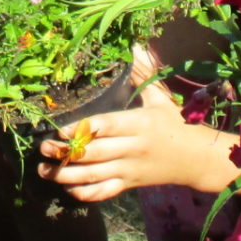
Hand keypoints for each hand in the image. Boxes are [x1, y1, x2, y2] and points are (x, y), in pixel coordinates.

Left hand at [35, 48, 238, 200]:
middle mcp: (133, 148)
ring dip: (66, 175)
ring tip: (44, 170)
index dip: (82, 129)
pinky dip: (85, 193)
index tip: (61, 130)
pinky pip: (104, 192)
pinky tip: (67, 187)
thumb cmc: (175, 124)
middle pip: (95, 153)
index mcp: (139, 124)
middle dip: (65, 153)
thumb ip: (145, 74)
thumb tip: (137, 47)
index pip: (106, 126)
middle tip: (43, 149)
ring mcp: (130, 169)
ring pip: (95, 176)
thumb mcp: (161, 98)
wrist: (197, 159)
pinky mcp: (130, 184)